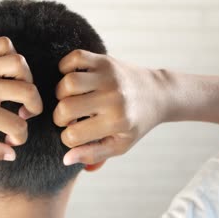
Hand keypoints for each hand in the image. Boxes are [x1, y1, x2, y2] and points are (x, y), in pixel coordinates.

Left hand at [0, 37, 42, 161]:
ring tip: (18, 88)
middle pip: (28, 92)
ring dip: (27, 78)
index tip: (12, 138)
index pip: (17, 126)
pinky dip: (11, 54)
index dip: (21, 136)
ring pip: (20, 64)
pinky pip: (4, 44)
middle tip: (26, 113)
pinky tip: (4, 69)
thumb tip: (12, 153)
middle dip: (36, 107)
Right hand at [53, 50, 166, 164]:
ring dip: (60, 93)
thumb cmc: (135, 123)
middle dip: (59, 117)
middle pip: (65, 108)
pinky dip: (65, 67)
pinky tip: (71, 78)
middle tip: (68, 118)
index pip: (73, 135)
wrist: (158, 94)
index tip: (76, 134)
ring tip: (69, 99)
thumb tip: (65, 159)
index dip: (68, 138)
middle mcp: (113, 98)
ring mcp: (109, 77)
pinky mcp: (105, 60)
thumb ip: (93, 155)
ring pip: (67, 83)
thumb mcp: (119, 145)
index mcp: (117, 122)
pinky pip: (74, 58)